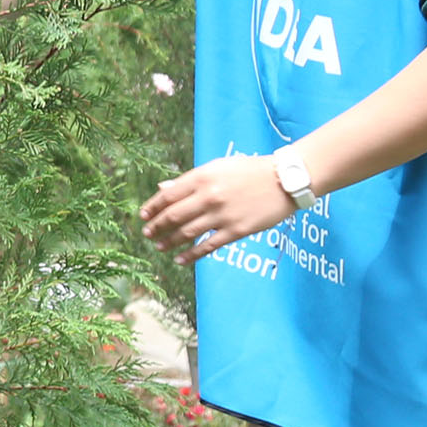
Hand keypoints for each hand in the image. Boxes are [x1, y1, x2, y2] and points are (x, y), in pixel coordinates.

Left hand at [140, 154, 297, 258]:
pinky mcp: (236, 231)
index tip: (142, 216)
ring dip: (169, 242)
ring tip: (159, 247)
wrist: (284, 180)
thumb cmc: (249, 170)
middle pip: (173, 216)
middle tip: (147, 234)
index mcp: (202, 177)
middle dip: (156, 226)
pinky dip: (191, 255)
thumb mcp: (217, 167)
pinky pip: (207, 246)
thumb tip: (162, 187)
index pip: (168, 195)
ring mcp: (222, 215)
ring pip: (187, 233)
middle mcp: (209, 196)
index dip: (152, 207)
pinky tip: (180, 259)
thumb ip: (190, 179)